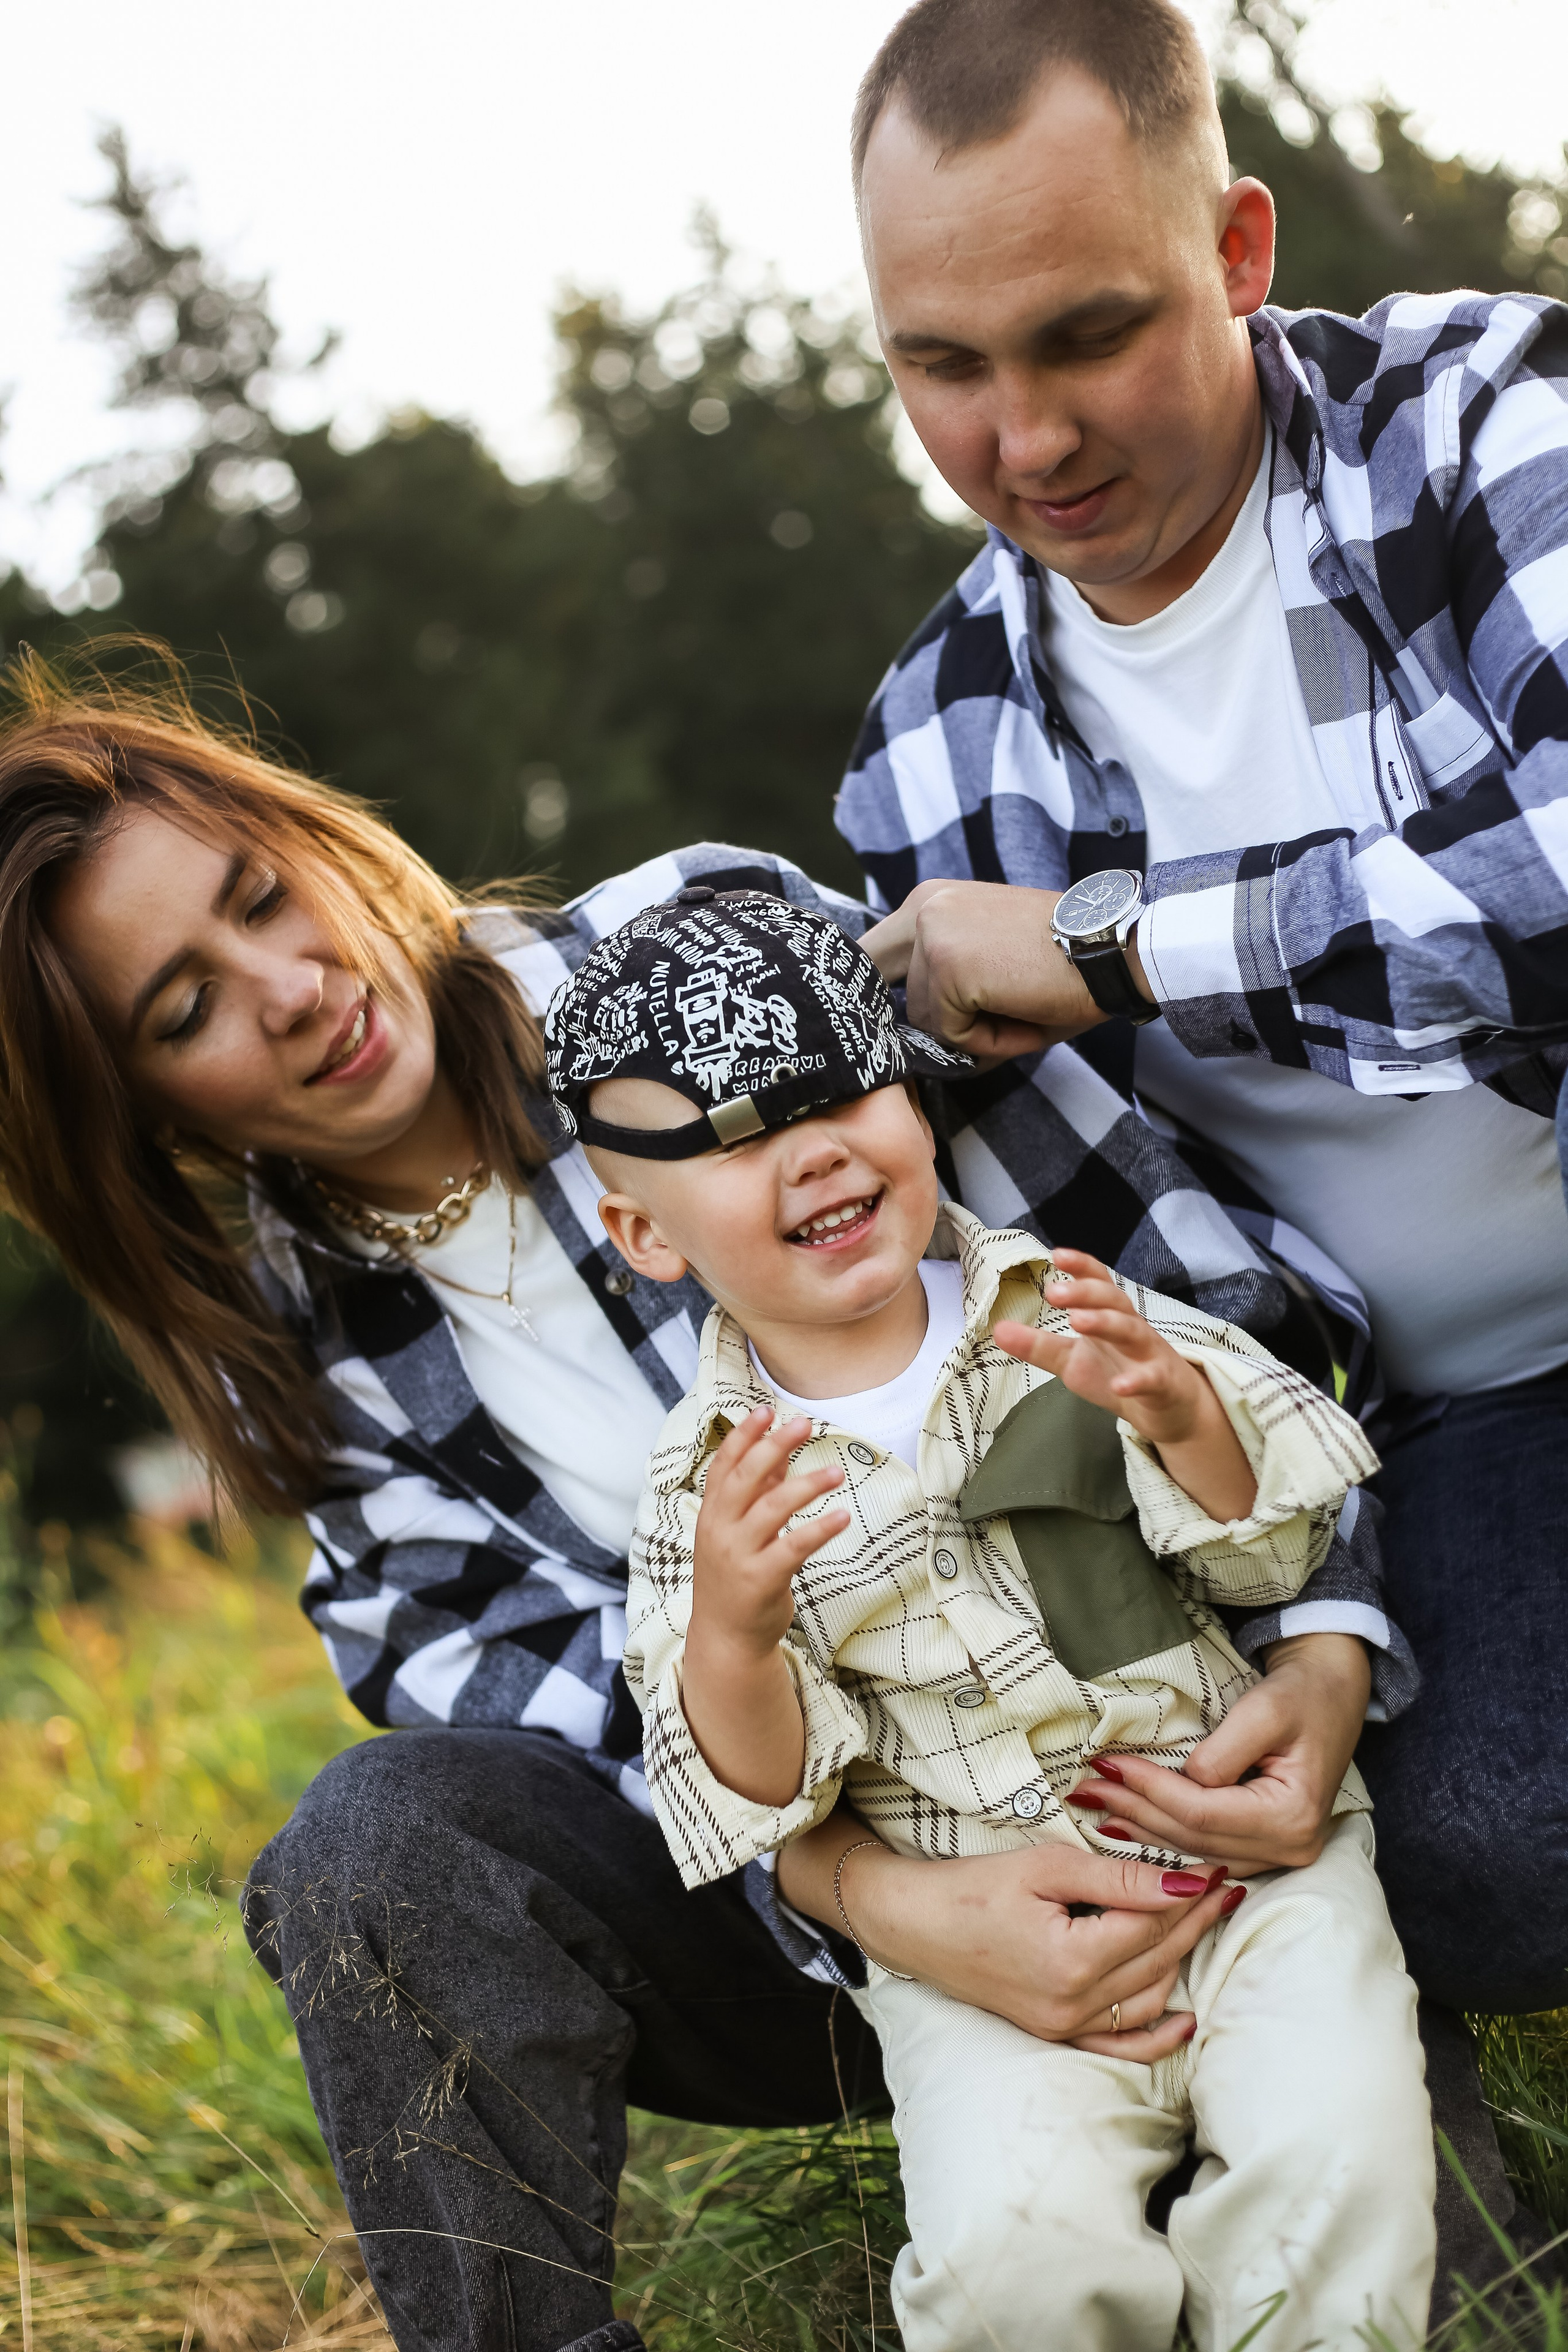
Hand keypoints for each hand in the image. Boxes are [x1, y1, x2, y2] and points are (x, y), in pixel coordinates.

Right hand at [691, 1406, 848, 1656]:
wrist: (726, 1637)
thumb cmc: (735, 1577)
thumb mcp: (736, 1531)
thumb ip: (756, 1494)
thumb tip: (776, 1453)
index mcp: (712, 1514)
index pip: (724, 1466)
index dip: (743, 1437)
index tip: (766, 1411)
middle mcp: (720, 1530)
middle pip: (745, 1478)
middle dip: (773, 1446)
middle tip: (803, 1424)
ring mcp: (738, 1555)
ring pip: (772, 1510)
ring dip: (806, 1486)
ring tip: (836, 1473)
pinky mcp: (761, 1580)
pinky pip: (793, 1548)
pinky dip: (819, 1530)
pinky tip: (841, 1515)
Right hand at [777, 1809, 1239, 2061]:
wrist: (912, 1925)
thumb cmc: (972, 1886)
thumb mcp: (1044, 1867)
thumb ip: (1115, 1879)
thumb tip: (1181, 1881)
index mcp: (1072, 1960)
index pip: (1151, 1925)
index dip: (1189, 1894)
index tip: (1218, 1866)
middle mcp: (1073, 2004)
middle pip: (1156, 1960)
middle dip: (1196, 1921)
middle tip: (1228, 1886)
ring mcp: (1064, 2025)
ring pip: (1145, 1998)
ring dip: (1182, 1960)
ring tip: (1209, 1922)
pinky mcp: (1054, 2032)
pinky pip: (1117, 2042)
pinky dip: (1155, 2034)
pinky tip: (1184, 2019)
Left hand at [859, 880, 1149, 1057]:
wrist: (1117, 950)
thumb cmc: (1064, 963)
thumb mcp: (989, 963)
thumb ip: (941, 986)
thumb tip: (904, 1038)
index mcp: (932, 901)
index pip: (871, 957)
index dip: (873, 996)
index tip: (879, 1021)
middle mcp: (924, 908)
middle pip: (893, 998)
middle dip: (938, 1021)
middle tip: (994, 1018)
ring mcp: (933, 935)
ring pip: (926, 1021)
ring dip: (974, 1032)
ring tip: (1022, 1006)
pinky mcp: (948, 967)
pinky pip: (952, 1035)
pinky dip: (990, 1041)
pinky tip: (1025, 1014)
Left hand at [994, 1248, 1256, 1522]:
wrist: (1169, 1410)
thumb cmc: (1118, 1374)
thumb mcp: (1072, 1361)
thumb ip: (1038, 1346)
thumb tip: (997, 1329)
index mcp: (1110, 1316)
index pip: (1099, 1282)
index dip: (1082, 1266)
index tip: (1056, 1254)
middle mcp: (1132, 1328)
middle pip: (1114, 1300)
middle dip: (1085, 1293)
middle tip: (1054, 1292)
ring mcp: (1151, 1355)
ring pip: (1133, 1331)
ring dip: (1106, 1323)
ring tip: (1077, 1321)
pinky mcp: (1163, 1385)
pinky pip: (1152, 1379)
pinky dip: (1136, 1381)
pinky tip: (1119, 1385)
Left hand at [1065, 1632, 1371, 1874]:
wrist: (1332, 1693)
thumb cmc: (1302, 1695)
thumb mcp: (1264, 1711)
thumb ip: (1222, 1753)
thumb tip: (1180, 1781)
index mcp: (1293, 1817)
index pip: (1201, 1813)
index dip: (1151, 1791)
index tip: (1107, 1765)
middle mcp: (1290, 1847)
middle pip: (1194, 1838)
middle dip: (1136, 1811)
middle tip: (1085, 1789)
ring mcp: (1281, 1854)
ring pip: (1195, 1850)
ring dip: (1143, 1829)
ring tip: (1097, 1808)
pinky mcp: (1267, 1848)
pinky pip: (1207, 1848)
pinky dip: (1167, 1836)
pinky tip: (1131, 1826)